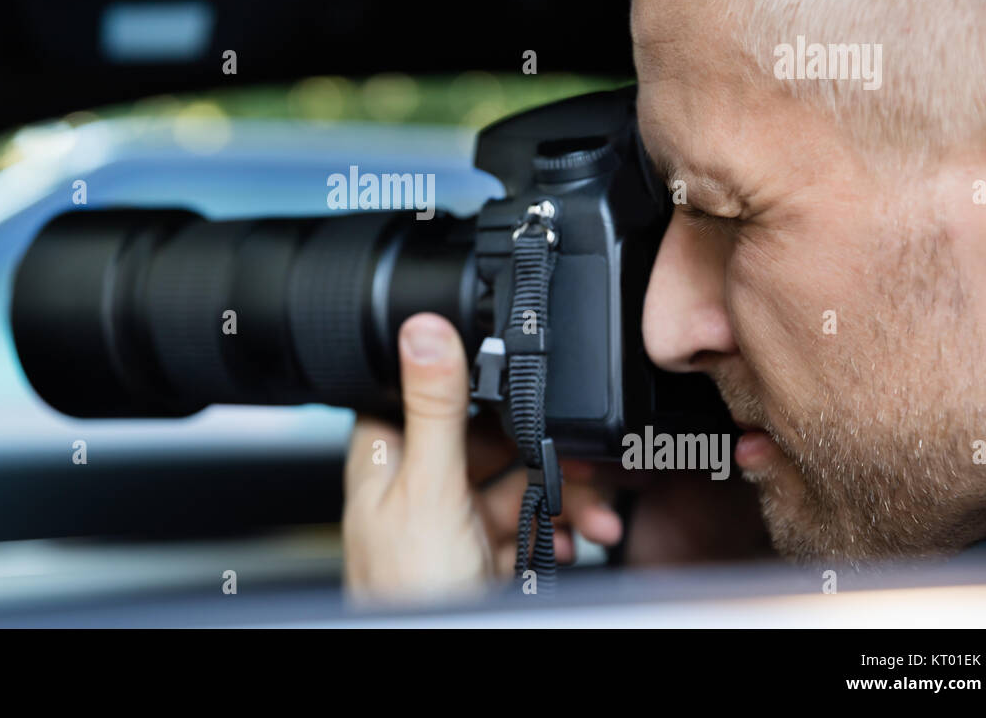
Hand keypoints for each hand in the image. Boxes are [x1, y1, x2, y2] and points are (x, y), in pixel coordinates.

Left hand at [342, 312, 623, 601]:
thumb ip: (434, 407)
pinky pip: (527, 530)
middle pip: (490, 441)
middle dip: (544, 449)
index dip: (479, 382)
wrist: (434, 658)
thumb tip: (423, 328)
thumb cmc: (409, 591)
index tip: (525, 377)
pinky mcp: (480, 558)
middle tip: (585, 459)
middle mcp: (417, 485)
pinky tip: (574, 543)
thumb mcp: (430, 490)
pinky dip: (557, 535)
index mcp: (389, 457)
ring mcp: (451, 524)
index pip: (431, 391)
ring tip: (597, 515)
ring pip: (517, 485)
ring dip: (564, 497)